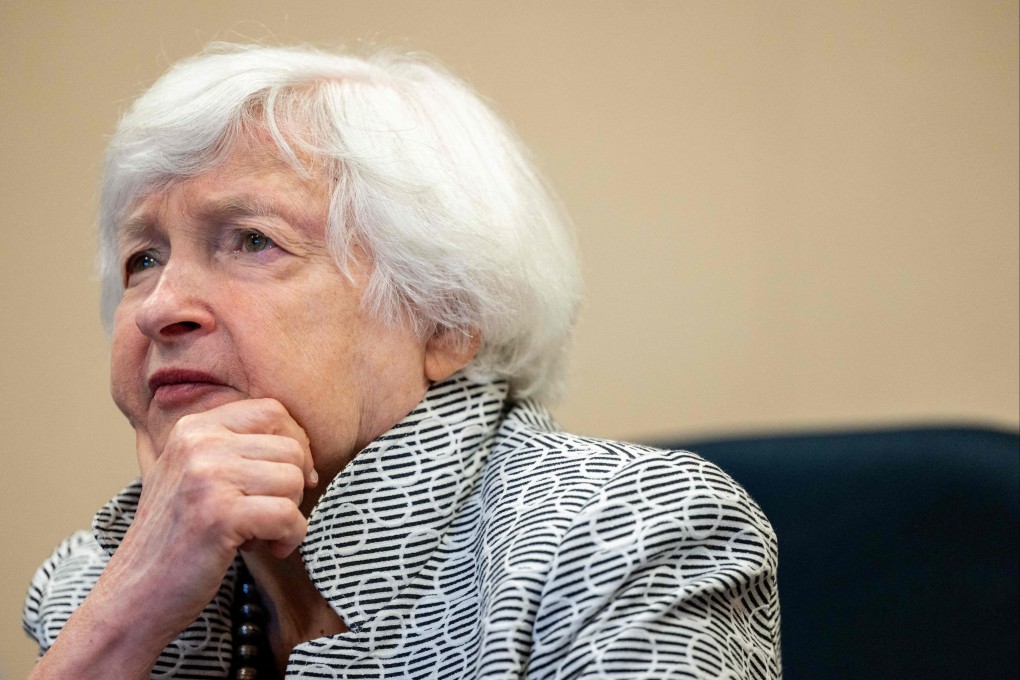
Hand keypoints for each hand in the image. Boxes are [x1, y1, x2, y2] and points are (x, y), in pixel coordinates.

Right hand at [127, 398, 316, 627]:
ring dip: (289, 514)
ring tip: (258, 533)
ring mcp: (207, 477)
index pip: (273, 411)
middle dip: (293, 487)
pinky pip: (289, 516)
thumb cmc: (179, 539)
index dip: (295, 444)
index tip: (289, 479)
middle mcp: (198, 443)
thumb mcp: (196, 476)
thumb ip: (236, 449)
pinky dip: (290, 538)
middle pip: (291, 448)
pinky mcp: (219, 515)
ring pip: (294, 480)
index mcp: (194, 428)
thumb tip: (302, 443)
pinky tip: (267, 549)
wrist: (135, 596)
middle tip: (265, 516)